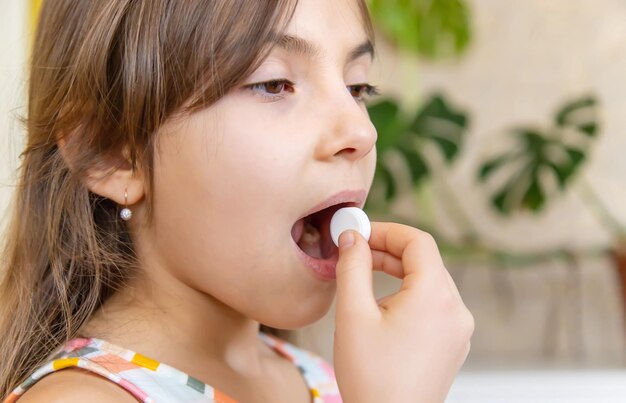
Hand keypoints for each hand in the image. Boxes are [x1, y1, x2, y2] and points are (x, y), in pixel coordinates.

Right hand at [333, 222, 473, 402]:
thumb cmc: (371, 377)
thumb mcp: (353, 315)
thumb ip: (353, 267)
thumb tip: (352, 237)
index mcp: (436, 297)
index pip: (418, 241)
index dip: (386, 231)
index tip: (357, 233)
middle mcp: (456, 310)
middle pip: (425, 261)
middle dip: (388, 252)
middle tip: (354, 254)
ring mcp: (458, 330)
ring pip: (429, 283)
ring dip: (397, 275)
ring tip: (363, 287)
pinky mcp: (453, 345)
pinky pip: (434, 306)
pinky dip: (409, 297)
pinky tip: (382, 313)